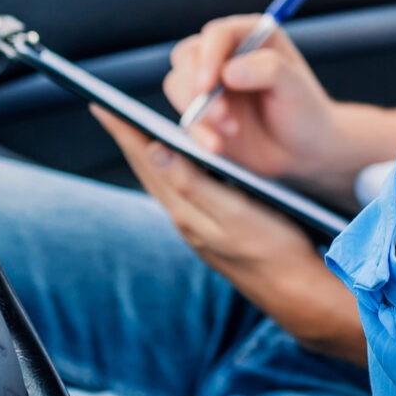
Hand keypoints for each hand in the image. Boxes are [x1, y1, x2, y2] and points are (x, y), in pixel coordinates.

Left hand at [92, 108, 366, 362]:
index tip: (100, 104)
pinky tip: (178, 163)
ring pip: (162, 181)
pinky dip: (171, 167)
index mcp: (186, 211)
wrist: (295, 291)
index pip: (147, 161)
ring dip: (147, 152)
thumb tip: (156, 151)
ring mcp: (197, 226)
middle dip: (128, 137)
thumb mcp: (235, 213)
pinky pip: (180, 190)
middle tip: (109, 109)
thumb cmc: (274, 249)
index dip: (124, 131)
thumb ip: (194, 184)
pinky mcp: (212, 229)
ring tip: (136, 129)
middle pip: (148, 170)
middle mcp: (184, 219)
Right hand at [165, 18, 370, 204]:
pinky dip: (197, 132)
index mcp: (252, 35)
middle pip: (188, 56)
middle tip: (222, 115)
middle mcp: (227, 53)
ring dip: (199, 111)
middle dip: (197, 87)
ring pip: (179, 84)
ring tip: (232, 131)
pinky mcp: (202, 111)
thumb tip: (228, 71)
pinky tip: (217, 147)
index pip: (218, 34)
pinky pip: (185, 116)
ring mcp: (211, 82)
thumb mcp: (296, 88)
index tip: (209, 86)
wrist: (303, 150)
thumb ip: (268, 71)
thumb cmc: (305, 111)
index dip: (208, 57)